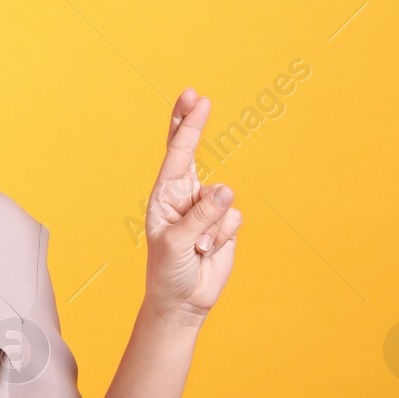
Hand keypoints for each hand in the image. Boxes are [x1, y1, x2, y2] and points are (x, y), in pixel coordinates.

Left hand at [143, 88, 241, 321]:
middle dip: (194, 125)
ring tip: (197, 248)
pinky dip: (224, 236)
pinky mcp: (225, 224)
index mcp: (164, 195)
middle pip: (193, 152)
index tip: (194, 99)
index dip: (185, 125)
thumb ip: (200, 216)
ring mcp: (207, 208)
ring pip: (224, 199)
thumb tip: (226, 190)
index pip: (176, 153)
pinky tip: (210, 251)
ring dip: (213, 226)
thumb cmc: (168, 270)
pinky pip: (235, 218)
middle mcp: (185, 195)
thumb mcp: (176, 243)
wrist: (184, 300)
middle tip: (197, 97)